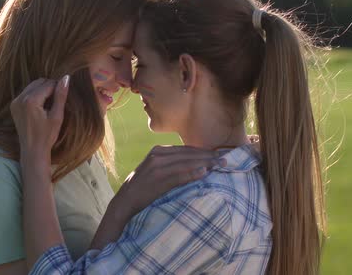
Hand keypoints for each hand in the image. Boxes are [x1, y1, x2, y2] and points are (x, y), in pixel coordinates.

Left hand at [10, 76, 69, 166]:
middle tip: (57, 101)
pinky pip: (26, 93)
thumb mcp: (57, 116)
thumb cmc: (47, 136)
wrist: (32, 150)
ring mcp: (15, 102)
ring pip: (32, 86)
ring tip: (49, 104)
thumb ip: (60, 95)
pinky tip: (40, 107)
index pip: (48, 84)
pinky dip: (35, 95)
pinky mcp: (14, 106)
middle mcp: (20, 98)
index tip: (63, 97)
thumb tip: (66, 77)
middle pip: (39, 82)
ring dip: (42, 90)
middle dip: (49, 87)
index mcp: (31, 100)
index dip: (58, 88)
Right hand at [90, 145, 224, 249]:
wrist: (125, 201)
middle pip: (189, 154)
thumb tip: (199, 166)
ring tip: (220, 165)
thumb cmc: (144, 188)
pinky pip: (179, 175)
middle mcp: (158, 154)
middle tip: (226, 159)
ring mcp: (157, 166)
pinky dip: (192, 173)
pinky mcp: (157, 178)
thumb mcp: (158, 171)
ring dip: (205, 163)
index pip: (187, 150)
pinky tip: (205, 173)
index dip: (204, 152)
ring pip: (186, 162)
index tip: (220, 154)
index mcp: (159, 151)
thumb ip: (174, 165)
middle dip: (208, 156)